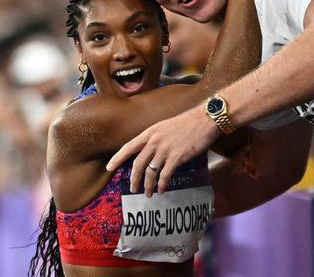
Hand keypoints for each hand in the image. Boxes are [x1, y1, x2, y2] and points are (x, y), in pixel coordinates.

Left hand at [106, 105, 220, 196]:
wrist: (204, 119)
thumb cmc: (188, 122)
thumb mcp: (165, 126)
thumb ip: (156, 138)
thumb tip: (150, 152)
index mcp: (150, 132)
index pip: (128, 147)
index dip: (117, 158)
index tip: (109, 167)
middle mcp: (154, 141)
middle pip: (137, 164)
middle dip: (133, 179)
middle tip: (132, 189)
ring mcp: (165, 150)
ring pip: (150, 173)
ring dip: (148, 186)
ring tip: (148, 193)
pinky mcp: (176, 157)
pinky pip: (165, 175)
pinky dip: (162, 185)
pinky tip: (162, 189)